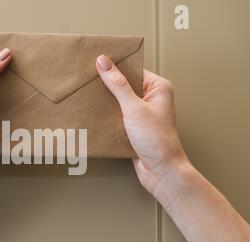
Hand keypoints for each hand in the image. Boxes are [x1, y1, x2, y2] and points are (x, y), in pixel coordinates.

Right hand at [96, 55, 192, 204]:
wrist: (160, 170)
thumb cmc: (157, 140)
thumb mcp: (133, 108)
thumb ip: (118, 84)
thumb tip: (104, 62)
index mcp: (158, 88)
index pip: (133, 70)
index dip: (115, 66)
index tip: (96, 62)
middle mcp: (152, 99)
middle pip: (125, 85)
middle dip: (107, 85)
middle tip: (88, 80)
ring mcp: (143, 114)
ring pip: (119, 101)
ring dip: (106, 102)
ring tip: (88, 97)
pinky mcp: (134, 127)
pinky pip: (118, 116)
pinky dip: (107, 116)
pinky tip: (95, 115)